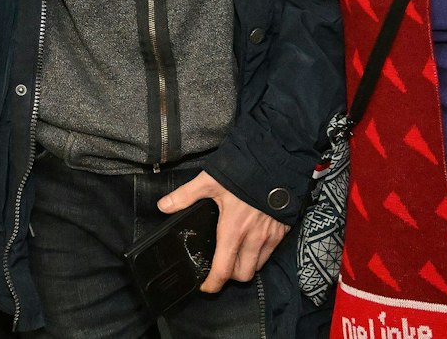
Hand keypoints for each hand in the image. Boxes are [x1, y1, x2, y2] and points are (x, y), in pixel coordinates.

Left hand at [157, 171, 283, 293]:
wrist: (277, 160)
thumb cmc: (243, 172)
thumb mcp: (210, 181)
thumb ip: (185, 196)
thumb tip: (163, 206)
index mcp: (233, 230)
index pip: (223, 269)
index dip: (213, 284)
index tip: (205, 287)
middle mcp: (253, 238)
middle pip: (243, 275)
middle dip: (231, 277)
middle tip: (221, 267)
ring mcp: (270, 236)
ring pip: (258, 266)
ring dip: (246, 265)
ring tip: (236, 255)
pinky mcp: (282, 231)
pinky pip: (271, 252)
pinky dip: (260, 254)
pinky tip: (252, 242)